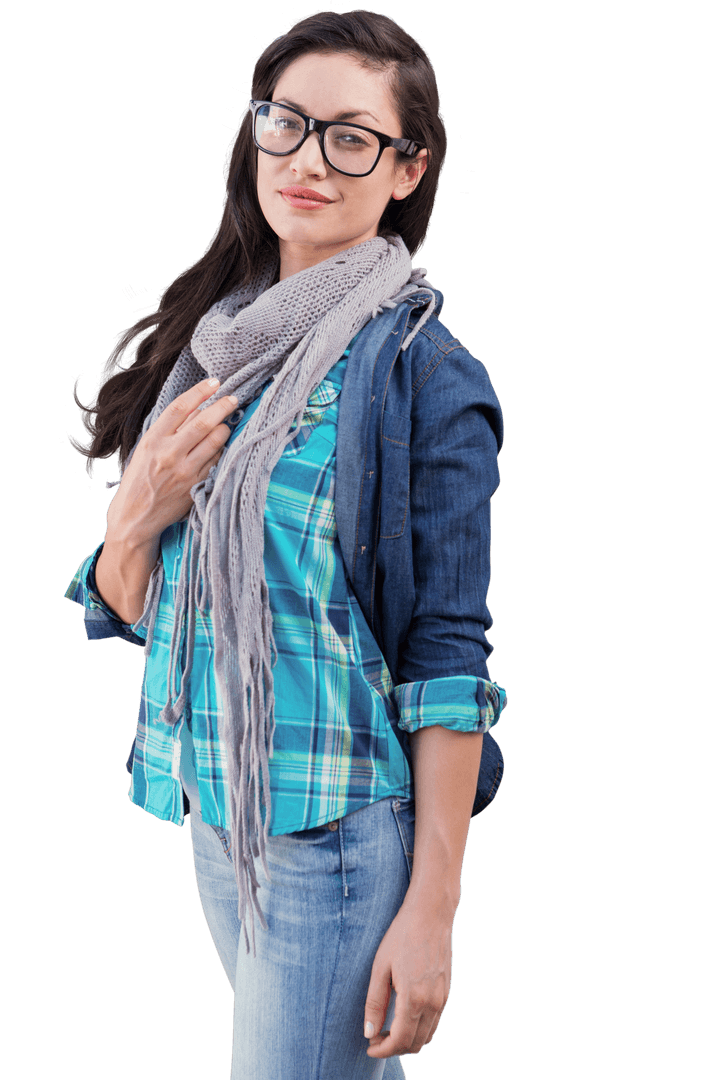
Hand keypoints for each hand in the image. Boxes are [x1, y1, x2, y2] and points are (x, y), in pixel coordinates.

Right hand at [106, 378, 237, 547]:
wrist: (135, 516)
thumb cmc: (139, 479)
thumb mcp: (145, 449)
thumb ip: (168, 430)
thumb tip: (196, 408)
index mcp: (153, 439)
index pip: (180, 407)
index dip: (200, 391)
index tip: (214, 382)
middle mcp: (169, 453)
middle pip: (203, 422)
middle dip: (222, 406)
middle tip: (234, 398)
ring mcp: (184, 470)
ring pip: (215, 441)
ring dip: (225, 428)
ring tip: (227, 422)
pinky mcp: (196, 484)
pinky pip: (216, 460)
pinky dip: (222, 449)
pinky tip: (221, 445)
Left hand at [364, 901, 452, 1058]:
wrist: (431, 914)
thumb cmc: (402, 936)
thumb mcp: (380, 967)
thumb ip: (375, 1003)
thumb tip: (369, 1032)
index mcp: (414, 999)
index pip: (399, 1041)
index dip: (383, 1050)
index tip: (369, 1047)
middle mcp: (433, 1003)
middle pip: (414, 1044)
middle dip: (394, 1048)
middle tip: (375, 1038)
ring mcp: (443, 998)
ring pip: (427, 1037)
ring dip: (408, 1040)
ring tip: (387, 1029)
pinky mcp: (447, 992)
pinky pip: (435, 1022)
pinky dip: (420, 1029)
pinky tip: (404, 1017)